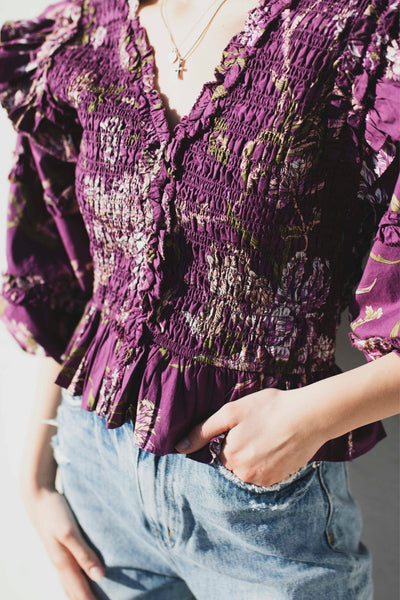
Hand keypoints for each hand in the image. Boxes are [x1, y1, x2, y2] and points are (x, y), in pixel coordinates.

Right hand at [23, 487, 104, 599]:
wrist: (39, 497)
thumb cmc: (55, 513)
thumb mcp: (69, 532)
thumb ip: (83, 553)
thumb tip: (99, 576)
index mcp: (63, 562)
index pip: (79, 591)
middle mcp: (60, 563)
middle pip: (73, 591)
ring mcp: (58, 556)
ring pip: (69, 583)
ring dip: (80, 593)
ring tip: (93, 598)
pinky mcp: (60, 548)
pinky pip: (69, 572)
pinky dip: (77, 580)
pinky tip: (84, 578)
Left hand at [175, 388, 324, 486]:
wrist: (309, 416)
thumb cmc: (270, 408)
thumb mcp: (231, 412)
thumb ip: (203, 431)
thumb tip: (179, 448)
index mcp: (229, 457)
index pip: (219, 452)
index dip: (229, 437)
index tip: (244, 427)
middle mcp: (243, 474)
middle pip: (233, 462)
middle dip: (241, 447)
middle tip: (258, 429)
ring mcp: (262, 480)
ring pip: (248, 469)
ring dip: (254, 456)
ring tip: (269, 436)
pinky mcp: (278, 480)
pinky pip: (264, 474)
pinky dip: (267, 462)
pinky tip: (277, 445)